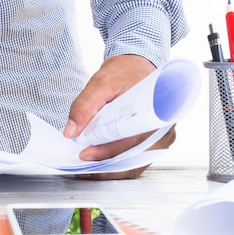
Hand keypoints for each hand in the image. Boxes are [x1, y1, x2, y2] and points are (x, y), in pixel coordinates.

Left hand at [63, 55, 175, 179]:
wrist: (136, 66)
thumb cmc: (125, 72)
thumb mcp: (100, 83)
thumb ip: (84, 106)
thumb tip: (71, 132)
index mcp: (157, 113)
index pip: (131, 142)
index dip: (106, 153)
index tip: (85, 155)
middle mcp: (162, 130)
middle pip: (134, 160)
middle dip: (105, 166)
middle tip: (80, 164)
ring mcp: (158, 139)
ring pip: (134, 164)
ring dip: (109, 168)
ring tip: (86, 165)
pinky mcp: (151, 143)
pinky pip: (134, 160)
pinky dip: (115, 163)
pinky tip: (98, 161)